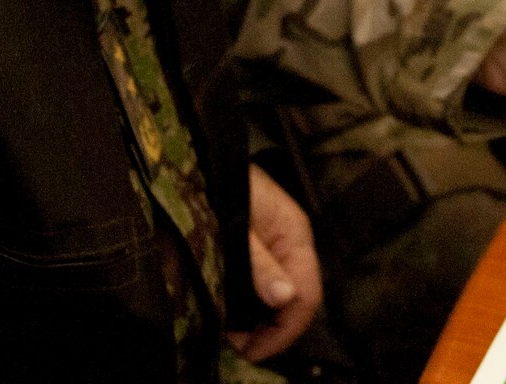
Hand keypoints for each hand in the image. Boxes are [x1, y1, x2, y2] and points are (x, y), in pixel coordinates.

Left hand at [226, 163, 321, 362]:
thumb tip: (285, 298)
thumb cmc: (219, 182)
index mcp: (295, 234)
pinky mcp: (258, 244)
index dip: (284, 330)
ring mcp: (275, 243)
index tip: (252, 350)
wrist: (197, 155)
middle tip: (234, 342)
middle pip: (295, 300)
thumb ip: (260, 262)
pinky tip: (228, 307)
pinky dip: (249, 300)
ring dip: (257, 317)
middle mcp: (291, 241)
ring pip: (278, 294)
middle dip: (269, 328)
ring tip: (227, 329)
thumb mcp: (236, 225)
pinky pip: (264, 281)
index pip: (308, 295)